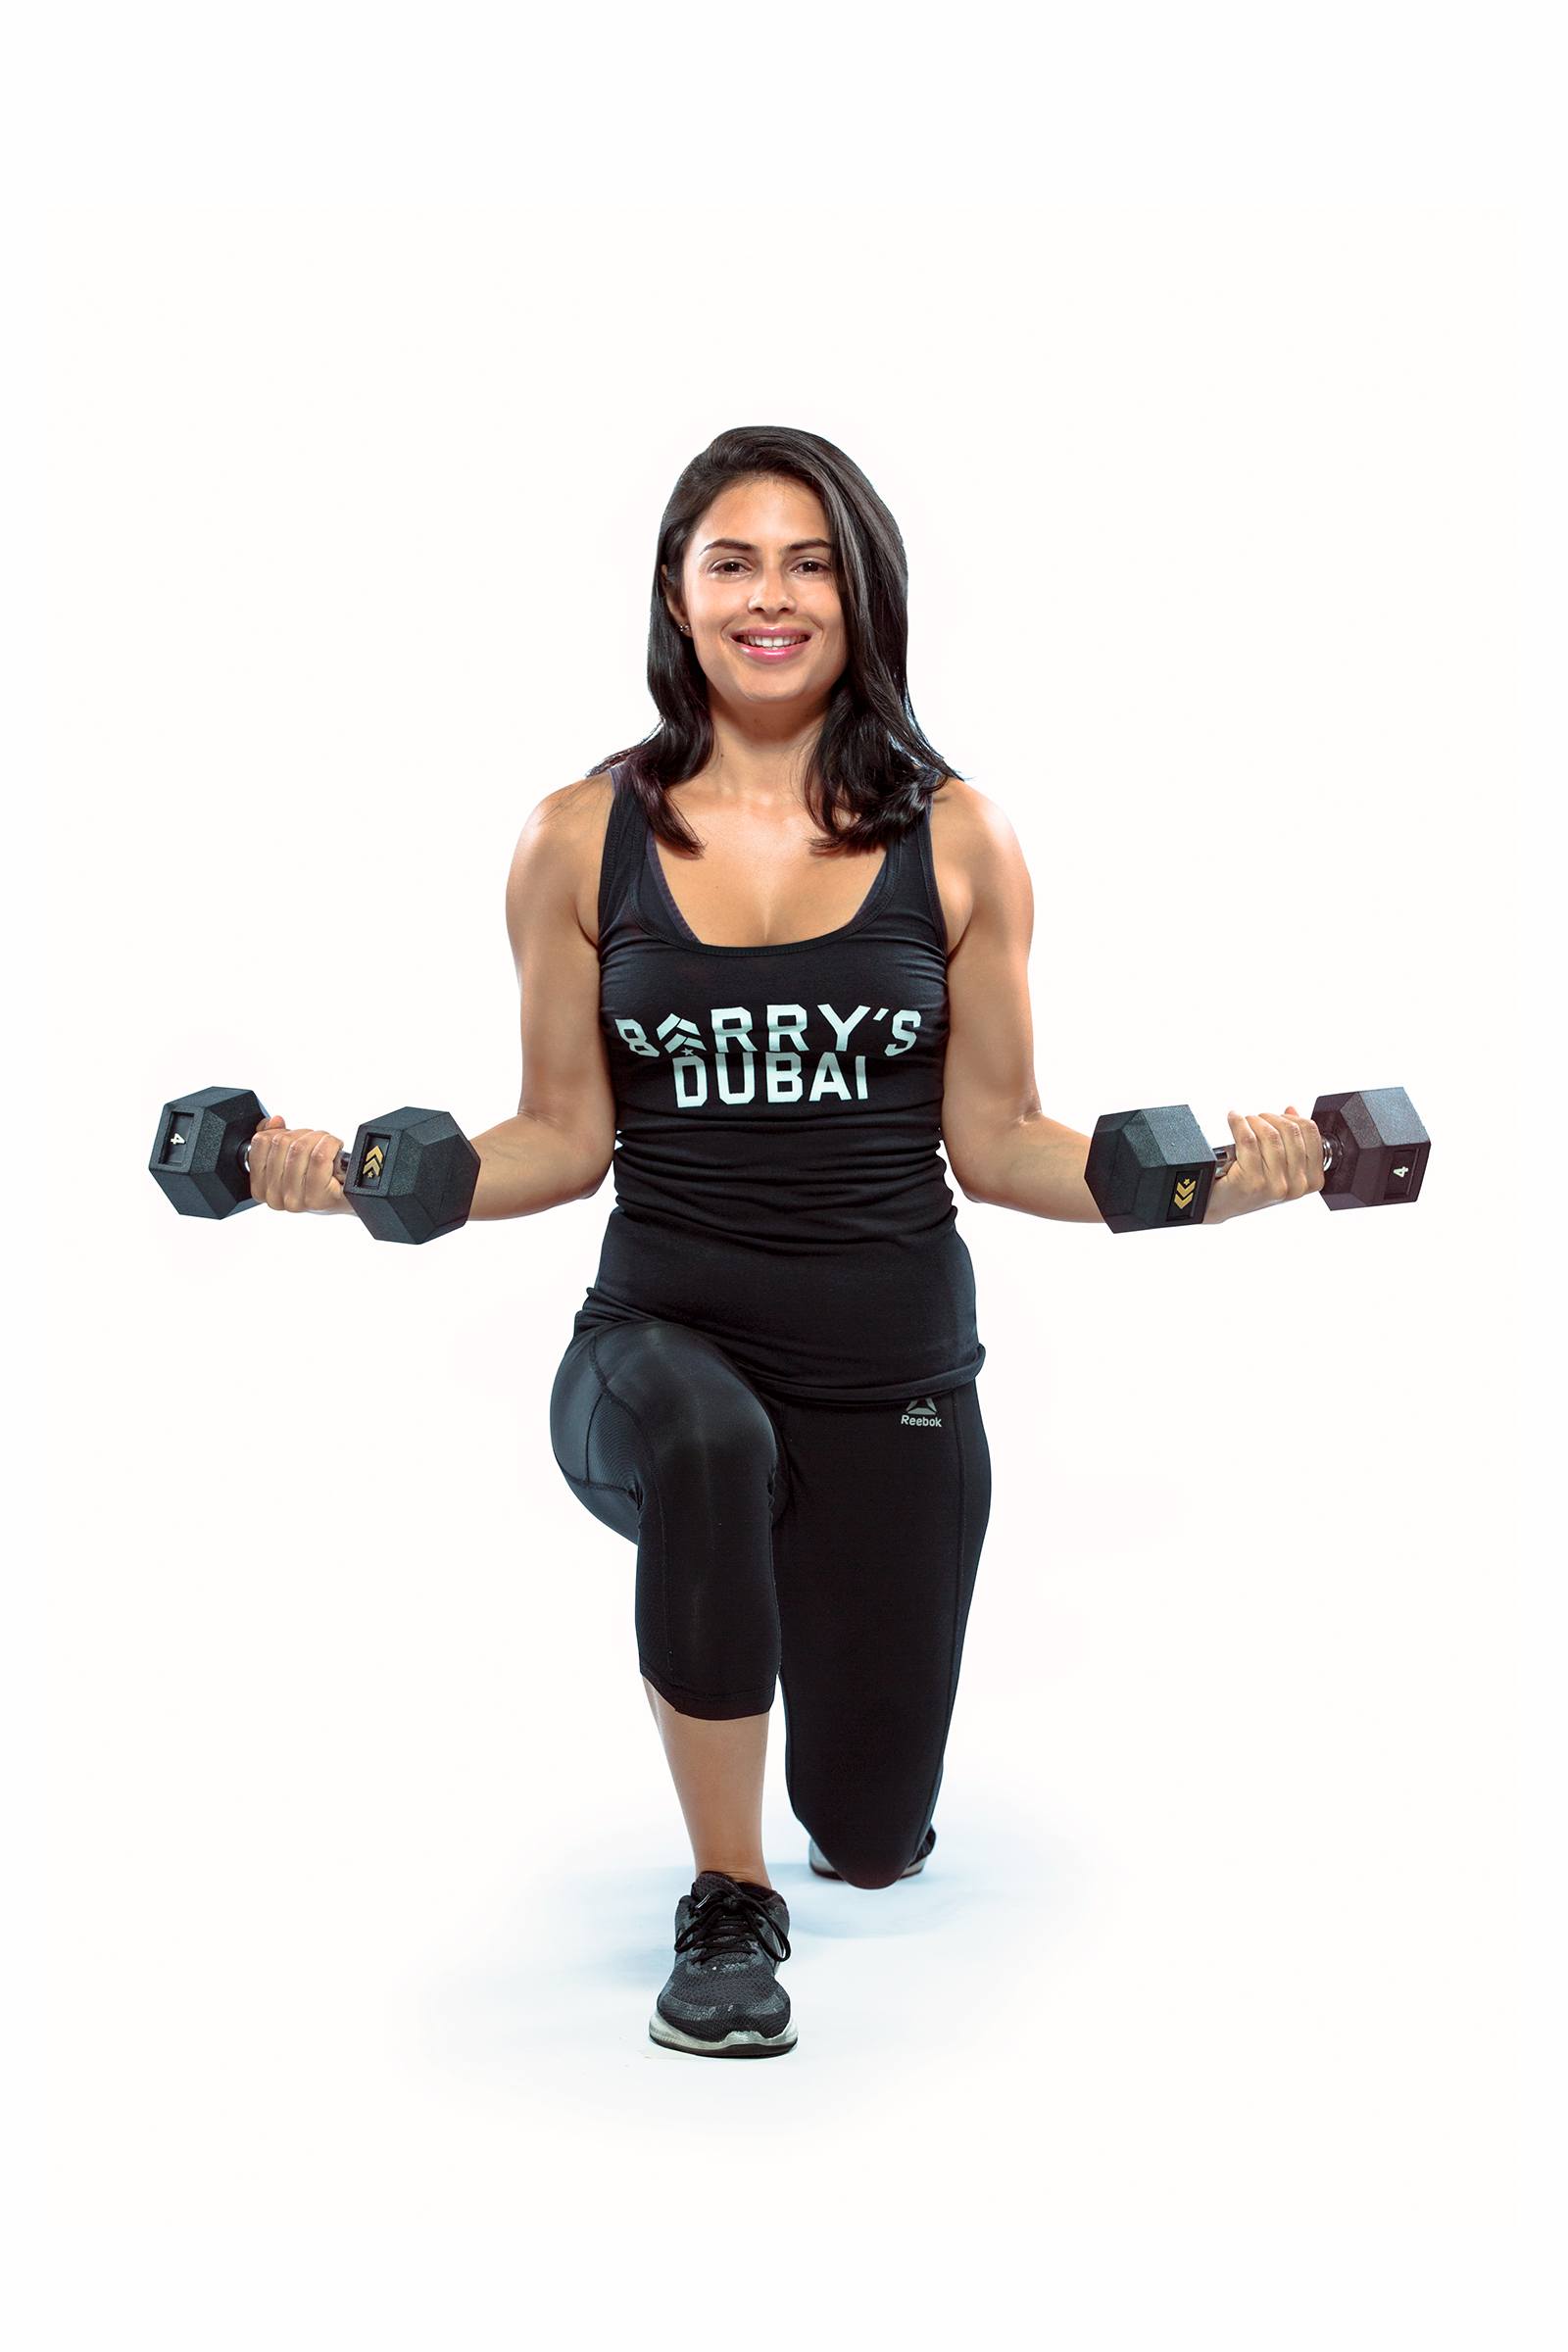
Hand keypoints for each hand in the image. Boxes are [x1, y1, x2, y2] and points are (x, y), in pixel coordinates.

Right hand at [247, 1113, 349, 1213]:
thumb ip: (274, 1138)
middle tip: (316, 1142)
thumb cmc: (321, 1180)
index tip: (295, 1137)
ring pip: (300, 1147)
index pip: (260, 1142)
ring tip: (327, 1147)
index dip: (280, 1130)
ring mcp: (296, 1200)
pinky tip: (336, 1150)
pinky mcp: (318, 1197)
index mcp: (261, 1187)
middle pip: (281, 1142)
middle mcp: (276, 1197)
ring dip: (318, 1138)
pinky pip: (320, 1156)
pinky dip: (331, 1144)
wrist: (349, 1197)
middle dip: (303, 1134)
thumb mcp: (291, 1158)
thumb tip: (274, 1121)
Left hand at [1202, 1104, 1324, 1223]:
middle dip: (1271, 1118)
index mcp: (1311, 1179)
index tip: (1279, 1117)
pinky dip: (1239, 1124)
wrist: (1220, 1203)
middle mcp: (1296, 1185)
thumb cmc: (1249, 1184)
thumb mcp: (1280, 1166)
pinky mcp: (1252, 1181)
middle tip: (1258, 1119)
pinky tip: (1234, 1120)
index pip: (1311, 1133)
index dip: (1292, 1118)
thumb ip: (1291, 1141)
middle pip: (1291, 1131)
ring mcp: (1275, 1184)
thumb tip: (1291, 1112)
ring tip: (1245, 1122)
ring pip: (1270, 1135)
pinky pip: (1248, 1140)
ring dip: (1255, 1121)